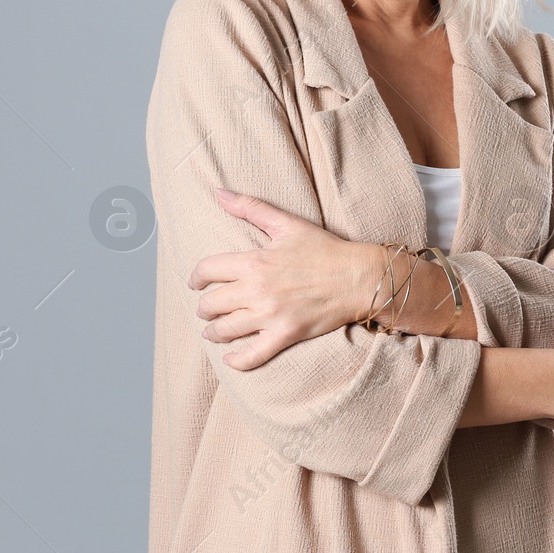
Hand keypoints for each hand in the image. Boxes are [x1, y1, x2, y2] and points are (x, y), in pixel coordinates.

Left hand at [187, 188, 381, 370]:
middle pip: (211, 304)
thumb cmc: (324, 249)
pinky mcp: (285, 336)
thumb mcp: (286, 223)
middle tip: (206, 309)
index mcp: (254, 262)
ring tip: (213, 331)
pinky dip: (237, 360)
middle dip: (204, 307)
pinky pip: (252, 356)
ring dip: (213, 332)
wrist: (357, 277)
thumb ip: (250, 207)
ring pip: (225, 330)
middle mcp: (257, 290)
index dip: (196, 277)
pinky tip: (229, 358)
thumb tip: (219, 192)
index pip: (207, 270)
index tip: (195, 282)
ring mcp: (270, 316)